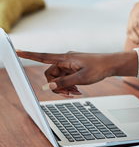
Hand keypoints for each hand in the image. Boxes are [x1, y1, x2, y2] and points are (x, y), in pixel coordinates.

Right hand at [16, 50, 137, 94]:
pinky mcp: (74, 68)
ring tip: (75, 93)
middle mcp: (66, 59)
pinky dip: (69, 86)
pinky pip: (65, 78)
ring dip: (64, 87)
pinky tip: (77, 91)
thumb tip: (48, 86)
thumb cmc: (99, 68)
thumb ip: (64, 82)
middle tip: (68, 95)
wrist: (112, 64)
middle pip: (51, 74)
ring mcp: (70, 64)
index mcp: (66, 58)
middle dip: (56, 86)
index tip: (18, 51)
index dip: (30, 55)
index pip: (44, 56)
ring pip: (58, 78)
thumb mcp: (81, 78)